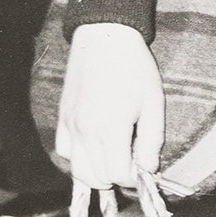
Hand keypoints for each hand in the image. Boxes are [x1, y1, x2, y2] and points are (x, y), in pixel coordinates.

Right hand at [54, 24, 165, 189]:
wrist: (105, 38)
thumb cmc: (135, 68)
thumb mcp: (153, 102)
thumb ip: (152, 140)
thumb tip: (148, 168)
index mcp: (110, 129)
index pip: (117, 175)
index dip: (133, 178)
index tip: (144, 168)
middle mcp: (85, 132)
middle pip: (95, 178)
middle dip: (116, 177)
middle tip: (131, 162)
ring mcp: (70, 125)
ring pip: (76, 170)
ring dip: (96, 172)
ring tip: (114, 157)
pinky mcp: (62, 117)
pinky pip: (63, 151)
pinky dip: (78, 157)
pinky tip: (94, 146)